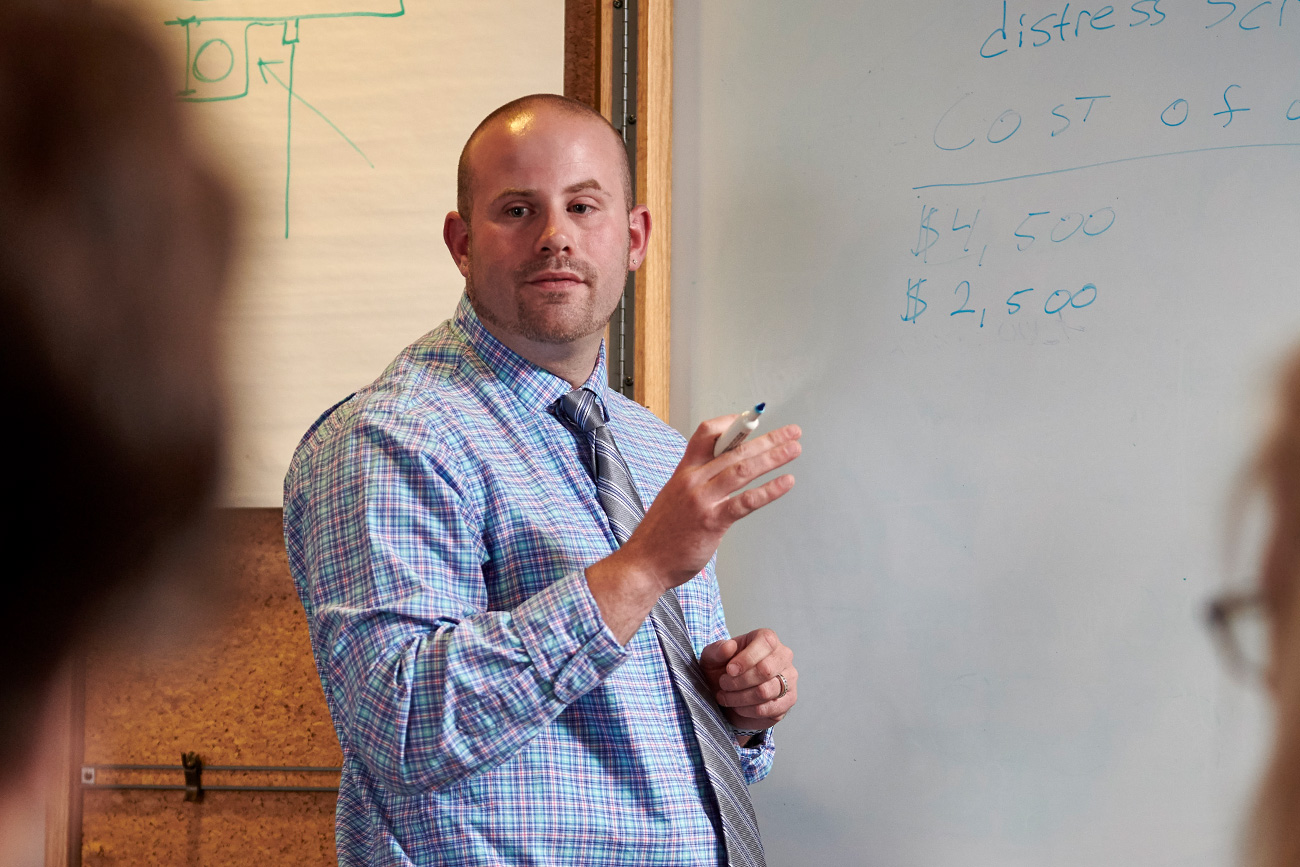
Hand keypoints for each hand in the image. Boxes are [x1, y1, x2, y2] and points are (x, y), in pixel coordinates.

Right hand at [585, 416, 799, 642]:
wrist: (644, 562)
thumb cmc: (661, 533)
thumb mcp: (675, 495)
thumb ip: (697, 481)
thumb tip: (724, 471)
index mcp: (684, 471)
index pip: (706, 433)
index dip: (731, 423)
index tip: (752, 419)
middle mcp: (693, 480)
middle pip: (734, 449)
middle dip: (767, 438)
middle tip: (791, 432)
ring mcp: (702, 500)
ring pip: (742, 470)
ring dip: (772, 457)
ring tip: (793, 449)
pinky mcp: (712, 522)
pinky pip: (745, 502)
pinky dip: (769, 490)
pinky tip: (786, 482)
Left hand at [700, 628, 797, 734]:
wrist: (728, 693)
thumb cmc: (723, 670)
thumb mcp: (712, 657)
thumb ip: (717, 650)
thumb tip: (728, 647)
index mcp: (767, 639)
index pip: (765, 643)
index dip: (746, 658)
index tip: (729, 670)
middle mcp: (783, 656)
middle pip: (765, 670)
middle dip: (738, 681)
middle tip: (724, 684)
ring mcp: (789, 679)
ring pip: (765, 691)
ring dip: (740, 697)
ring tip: (726, 696)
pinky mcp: (788, 700)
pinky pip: (769, 709)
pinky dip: (747, 710)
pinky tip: (738, 707)